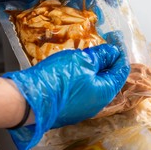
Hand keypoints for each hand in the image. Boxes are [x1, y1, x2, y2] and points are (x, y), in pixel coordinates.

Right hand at [3, 44, 129, 149]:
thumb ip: (101, 57)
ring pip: (93, 86)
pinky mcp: (68, 110)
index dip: (120, 54)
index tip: (116, 39)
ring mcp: (82, 110)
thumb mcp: (82, 61)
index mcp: (105, 93)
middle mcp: (97, 105)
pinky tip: (74, 70)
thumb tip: (113, 53)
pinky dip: (82, 80)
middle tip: (103, 46)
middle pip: (107, 80)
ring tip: (88, 56)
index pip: (121, 71)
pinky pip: (81, 92)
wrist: (30, 101)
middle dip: (107, 62)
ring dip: (93, 71)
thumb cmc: (59, 80)